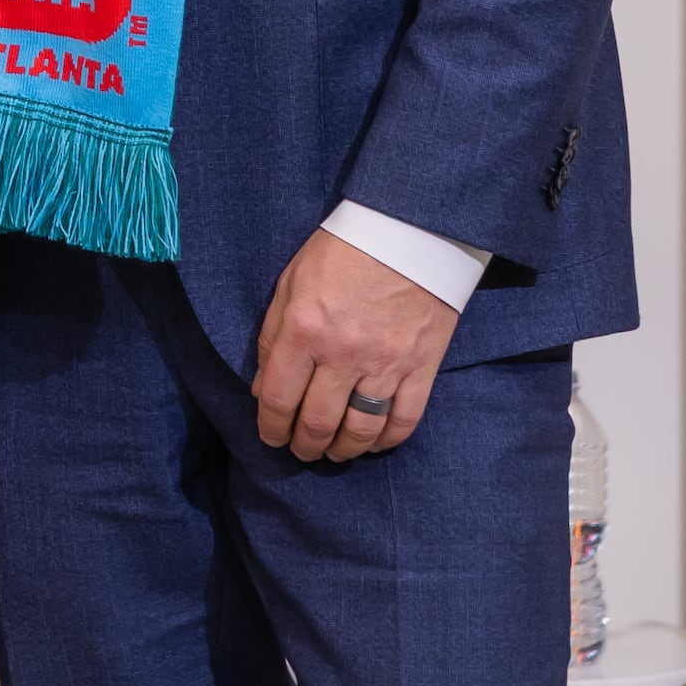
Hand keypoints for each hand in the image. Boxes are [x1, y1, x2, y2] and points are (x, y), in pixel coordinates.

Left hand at [250, 226, 455, 462]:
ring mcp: (386, 364)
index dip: (271, 428)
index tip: (270, 438)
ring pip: (361, 429)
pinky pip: (404, 420)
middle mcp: (342, 354)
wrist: (408, 232)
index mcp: (303, 330)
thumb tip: (263, 389)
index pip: (279, 398)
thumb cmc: (341, 252)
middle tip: (301, 451)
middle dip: (305, 446)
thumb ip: (271, 337)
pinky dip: (386, 440)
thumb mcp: (290, 283)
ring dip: (343, 450)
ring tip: (333, 453)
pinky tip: (373, 443)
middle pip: (319, 422)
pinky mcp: (422, 368)